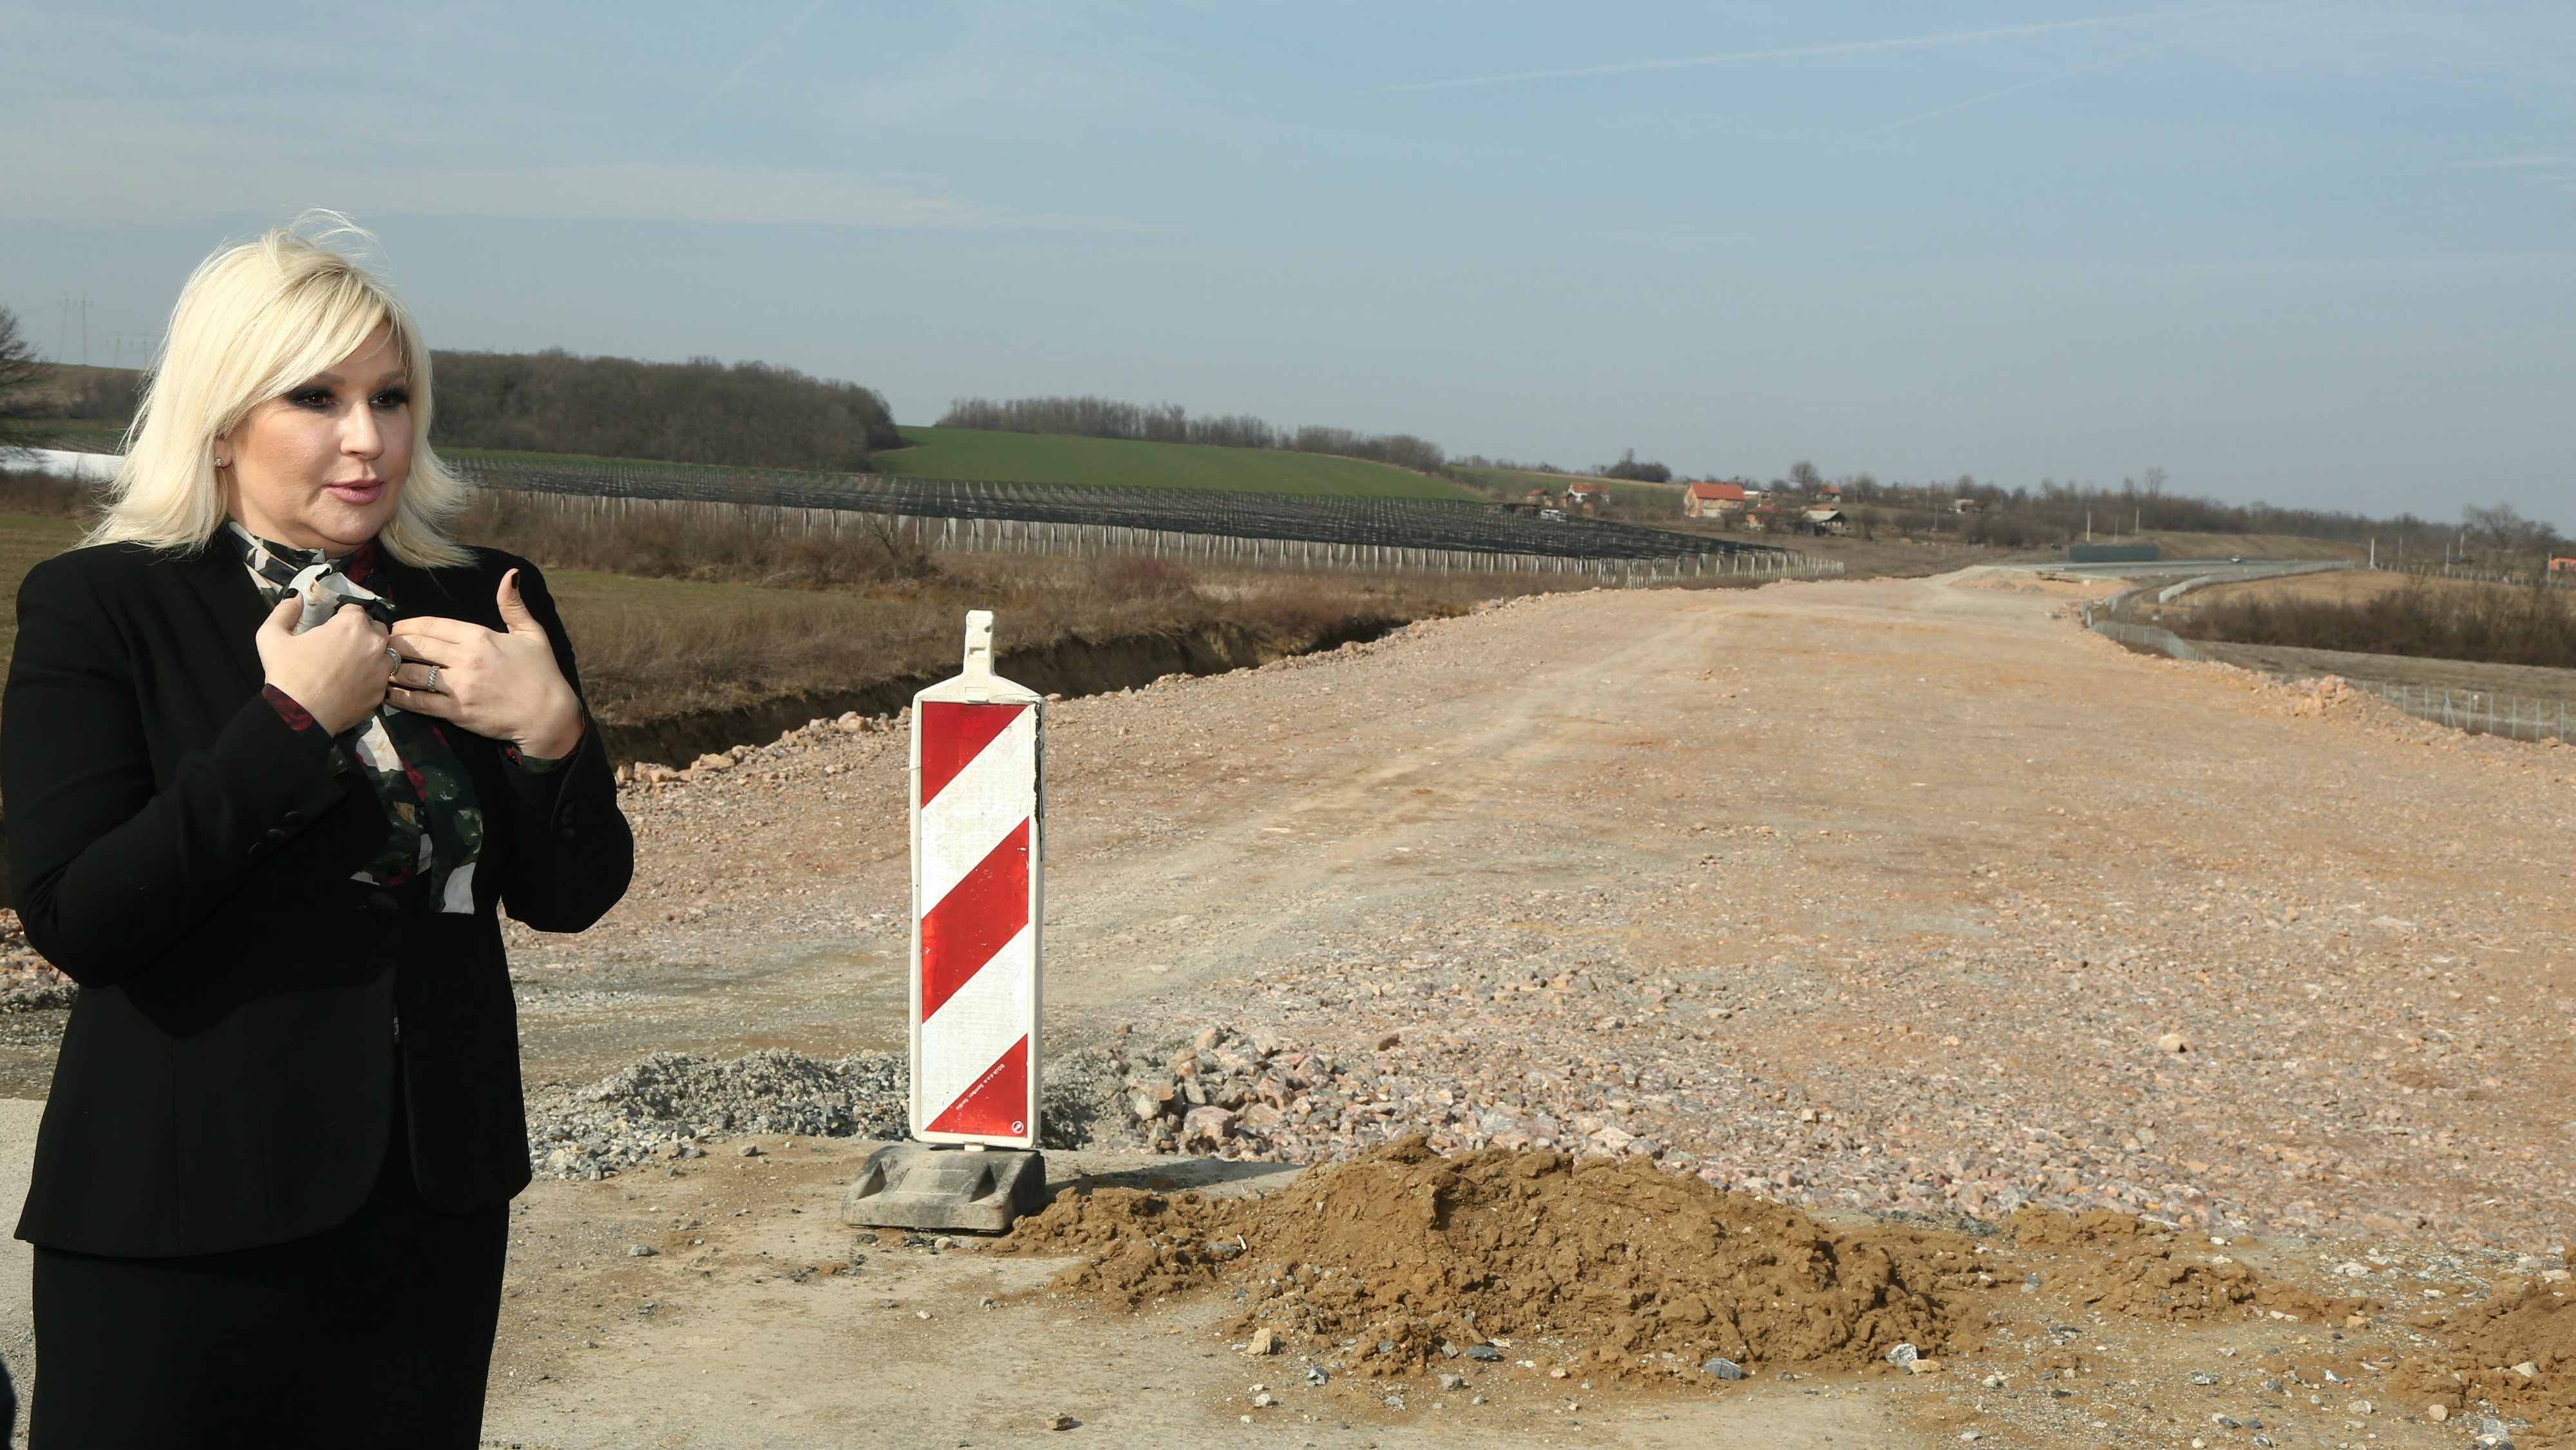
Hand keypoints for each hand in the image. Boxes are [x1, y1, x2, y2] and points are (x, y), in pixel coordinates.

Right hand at [256, 595, 390, 734]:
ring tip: (349, 665)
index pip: (355, 610)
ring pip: (384, 654)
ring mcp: (381, 669)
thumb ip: (285, 610)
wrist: (300, 715)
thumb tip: (295, 596)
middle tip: (341, 646)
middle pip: (376, 629)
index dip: (341, 617)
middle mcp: (374, 643)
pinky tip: (352, 684)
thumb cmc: (287, 673)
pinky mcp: (381, 692)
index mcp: (352, 625)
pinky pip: (381, 679)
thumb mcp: (272, 635)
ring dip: (371, 655)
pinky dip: (371, 678)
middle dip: (362, 633)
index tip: (331, 628)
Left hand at [387, 571, 583, 756]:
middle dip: (393, 644)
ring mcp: (459, 687)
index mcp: (479, 637)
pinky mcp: (457, 712)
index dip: (406, 625)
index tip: (396, 627)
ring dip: (392, 670)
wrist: (549, 716)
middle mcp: (465, 659)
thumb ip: (514, 605)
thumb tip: (511, 574)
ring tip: (382, 668)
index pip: (430, 625)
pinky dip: (400, 697)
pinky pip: (418, 702)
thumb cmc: (541, 673)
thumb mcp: (532, 634)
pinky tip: (390, 693)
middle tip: (383, 646)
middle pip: (415, 646)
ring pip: (411, 673)